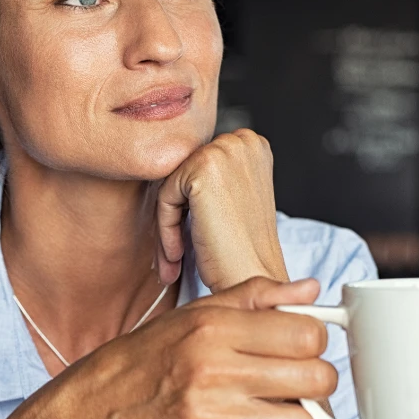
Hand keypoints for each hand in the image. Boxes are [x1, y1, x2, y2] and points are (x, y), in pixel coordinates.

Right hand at [56, 276, 334, 418]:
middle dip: (316, 374)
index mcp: (213, 327)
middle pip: (314, 378)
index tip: (303, 339)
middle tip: (298, 371)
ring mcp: (212, 417)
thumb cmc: (149, 353)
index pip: (304, 334)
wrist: (98, 406)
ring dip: (298, 412)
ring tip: (277, 399)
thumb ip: (257, 296)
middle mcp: (214, 371)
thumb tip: (310, 290)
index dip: (314, 336)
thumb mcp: (197, 311)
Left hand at [154, 128, 286, 293]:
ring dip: (169, 225)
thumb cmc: (243, 249)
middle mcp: (242, 140)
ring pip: (172, 185)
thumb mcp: (233, 197)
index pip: (199, 165)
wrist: (253, 278)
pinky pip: (165, 197)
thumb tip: (170, 166)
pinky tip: (178, 255)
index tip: (191, 236)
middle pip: (184, 173)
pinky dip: (166, 229)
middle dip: (177, 214)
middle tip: (177, 254)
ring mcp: (224, 151)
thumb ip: (212, 175)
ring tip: (175, 259)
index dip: (191, 204)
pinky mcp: (203, 168)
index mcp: (252, 144)